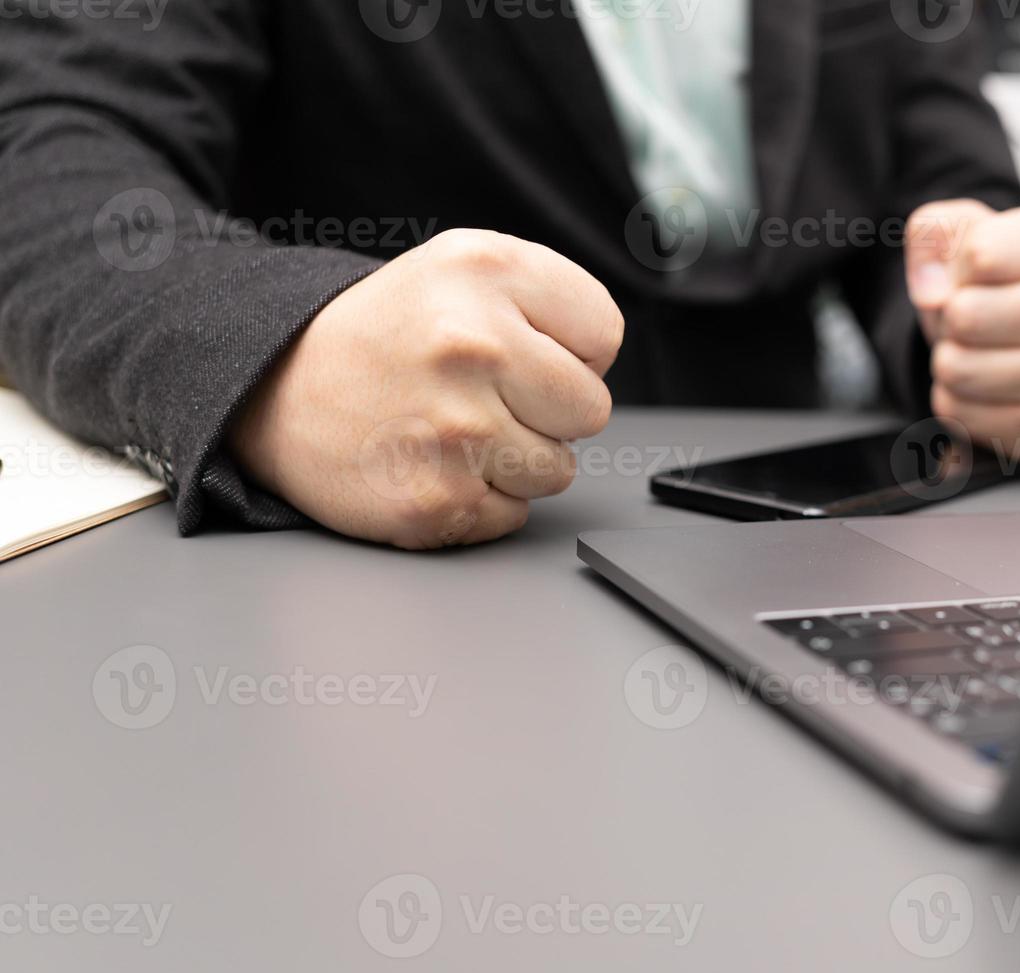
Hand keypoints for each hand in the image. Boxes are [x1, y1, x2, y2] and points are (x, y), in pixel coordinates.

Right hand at [229, 229, 622, 548]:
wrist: (272, 389)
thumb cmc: (389, 335)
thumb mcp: (465, 267)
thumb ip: (550, 297)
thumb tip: (604, 367)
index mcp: (486, 270)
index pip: (603, 334)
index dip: (568, 350)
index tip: (516, 349)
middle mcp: (473, 343)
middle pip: (591, 409)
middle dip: (547, 410)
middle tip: (483, 395)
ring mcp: (456, 428)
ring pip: (558, 470)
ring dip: (516, 460)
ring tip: (453, 429)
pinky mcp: (438, 500)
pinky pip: (513, 515)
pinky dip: (480, 501)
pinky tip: (432, 465)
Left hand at [904, 200, 1019, 455]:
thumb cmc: (998, 275)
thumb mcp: (964, 230)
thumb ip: (933, 232)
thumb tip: (934, 294)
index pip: (981, 254)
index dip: (958, 266)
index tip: (978, 273)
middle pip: (967, 315)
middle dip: (950, 316)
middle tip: (971, 317)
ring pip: (960, 371)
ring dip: (948, 361)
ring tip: (974, 348)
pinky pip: (964, 416)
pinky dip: (954, 401)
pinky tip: (979, 383)